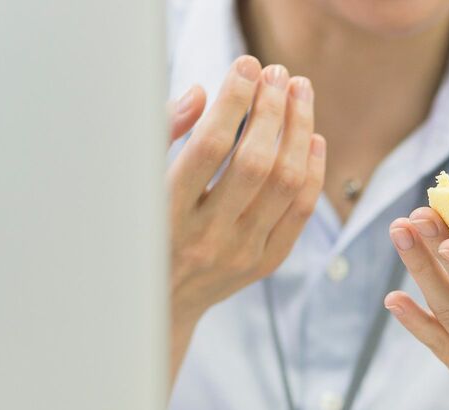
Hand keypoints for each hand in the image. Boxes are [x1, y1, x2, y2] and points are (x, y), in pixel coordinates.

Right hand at [166, 56, 325, 380]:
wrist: (156, 305)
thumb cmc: (142, 231)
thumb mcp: (136, 185)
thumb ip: (164, 136)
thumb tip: (202, 94)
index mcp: (168, 214)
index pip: (209, 147)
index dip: (233, 101)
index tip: (246, 65)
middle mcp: (207, 237)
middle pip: (256, 163)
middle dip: (272, 110)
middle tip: (279, 73)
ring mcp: (240, 253)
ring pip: (286, 184)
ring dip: (299, 130)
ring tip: (300, 92)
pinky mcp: (264, 263)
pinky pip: (299, 212)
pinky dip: (312, 170)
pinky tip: (313, 137)